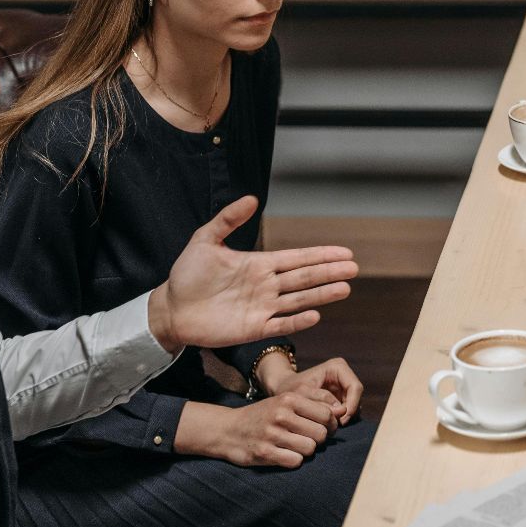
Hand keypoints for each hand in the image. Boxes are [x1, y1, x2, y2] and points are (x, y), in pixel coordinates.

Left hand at [149, 196, 356, 352]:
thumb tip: (251, 198)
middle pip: (304, 278)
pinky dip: (297, 321)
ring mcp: (262, 308)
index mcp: (259, 265)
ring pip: (299, 300)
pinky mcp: (253, 329)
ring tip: (345, 288)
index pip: (297, 258)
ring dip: (321, 294)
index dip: (320, 255)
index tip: (344, 252)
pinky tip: (315, 315)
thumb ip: (227, 220)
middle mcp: (266, 286)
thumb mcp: (205, 240)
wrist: (171, 309)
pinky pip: (280, 324)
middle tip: (354, 268)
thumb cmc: (187, 275)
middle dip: (329, 272)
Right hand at [176, 389, 338, 466]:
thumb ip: (312, 404)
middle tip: (308, 438)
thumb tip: (343, 411)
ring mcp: (272, 434)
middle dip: (318, 439)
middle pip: (321, 433)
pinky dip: (294, 460)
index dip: (330, 424)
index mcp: (288, 399)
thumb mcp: (284, 402)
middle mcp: (281, 415)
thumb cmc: (263, 415)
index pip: (327, 414)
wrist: (227, 429)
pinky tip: (285, 454)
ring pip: (311, 449)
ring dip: (306, 450)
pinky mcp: (265, 453)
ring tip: (295, 446)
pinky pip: (296, 461)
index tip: (324, 428)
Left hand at [260, 355, 363, 425]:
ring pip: (354, 406)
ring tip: (328, 426)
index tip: (340, 421)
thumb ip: (320, 401)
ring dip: (344, 418)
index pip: (355, 387)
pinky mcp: (341, 398)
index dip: (351, 405)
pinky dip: (340, 419)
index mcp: (338, 367)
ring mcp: (343, 387)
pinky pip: (347, 411)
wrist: (282, 391)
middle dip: (348, 413)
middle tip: (335, 427)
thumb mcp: (302, 394)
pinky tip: (327, 425)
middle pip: (357, 398)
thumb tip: (341, 412)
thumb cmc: (290, 389)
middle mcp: (344, 376)